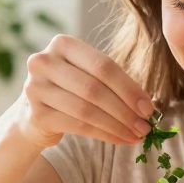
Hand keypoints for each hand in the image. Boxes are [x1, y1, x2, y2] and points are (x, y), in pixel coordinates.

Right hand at [13, 34, 154, 149]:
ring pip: (86, 110)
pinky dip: (104, 134)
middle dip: (125, 110)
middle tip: (145, 126)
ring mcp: (35, 88)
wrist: (34, 113)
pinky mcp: (35, 114)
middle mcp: (44, 62)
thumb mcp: (87, 75)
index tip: (148, 108)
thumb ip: (113, 83)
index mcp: (62, 44)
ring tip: (136, 135)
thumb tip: (146, 106)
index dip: (129, 88)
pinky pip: (77, 126)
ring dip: (117, 125)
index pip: (103, 66)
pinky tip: (119, 139)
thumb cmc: (70, 90)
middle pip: (94, 88)